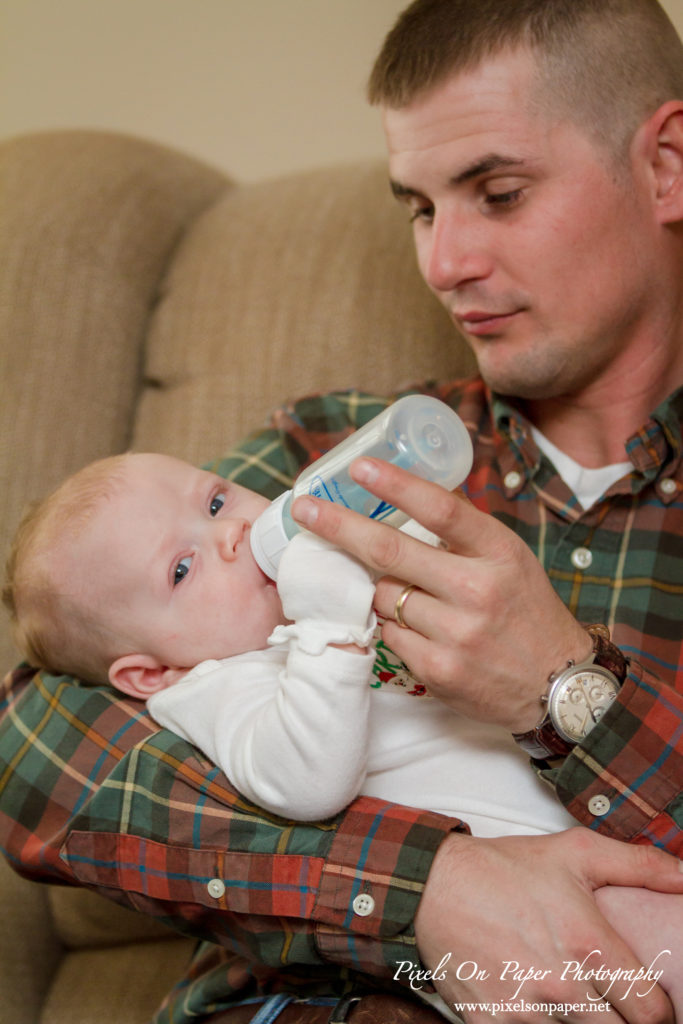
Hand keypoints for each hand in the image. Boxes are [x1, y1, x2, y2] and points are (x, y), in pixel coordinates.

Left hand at [291, 457, 590, 731]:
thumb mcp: (508, 559)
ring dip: (377, 589)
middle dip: (339, 527)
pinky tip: (415, 628)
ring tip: (401, 592)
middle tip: (305, 509)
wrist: (557, 684)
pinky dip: (391, 626)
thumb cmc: (524, 611)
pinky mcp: (439, 669)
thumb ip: (461, 533)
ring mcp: (457, 632)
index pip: (440, 509)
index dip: (395, 485)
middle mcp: (478, 589)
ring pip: (382, 596)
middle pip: (390, 551)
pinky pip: (389, 635)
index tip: (358, 468)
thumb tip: (404, 495)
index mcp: (498, 551)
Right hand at [415, 828, 682, 1022]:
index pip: (652, 1012)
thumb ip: (638, 865)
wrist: (433, 885)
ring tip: (574, 1000)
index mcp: (589, 944)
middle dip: (622, 1020)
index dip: (659, 1012)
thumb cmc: (505, 868)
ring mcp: (526, 1010)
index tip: (650, 1002)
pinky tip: (541, 1006)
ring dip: (582, 1023)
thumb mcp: (575, 852)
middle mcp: (562, 984)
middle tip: (612, 1001)